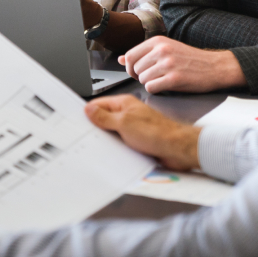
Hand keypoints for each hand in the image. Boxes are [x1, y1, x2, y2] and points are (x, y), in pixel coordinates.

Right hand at [85, 95, 200, 170]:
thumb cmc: (157, 132)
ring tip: (103, 145)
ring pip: (113, 133)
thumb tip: (89, 110)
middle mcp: (129, 114)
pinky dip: (117, 148)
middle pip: (104, 119)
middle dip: (97, 128)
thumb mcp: (124, 123)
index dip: (88, 113)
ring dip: (108, 140)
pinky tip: (115, 152)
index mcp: (124, 104)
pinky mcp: (138, 141)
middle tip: (89, 135)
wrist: (178, 149)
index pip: (98, 104)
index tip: (79, 121)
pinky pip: (122, 143)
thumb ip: (104, 117)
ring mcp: (133, 127)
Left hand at [119, 36, 245, 93]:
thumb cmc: (190, 59)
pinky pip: (151, 88)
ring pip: (142, 79)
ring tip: (162, 81)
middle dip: (140, 77)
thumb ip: (143, 54)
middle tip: (153, 78)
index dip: (130, 68)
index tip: (137, 72)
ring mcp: (168, 64)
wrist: (216, 67)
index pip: (129, 56)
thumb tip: (120, 59)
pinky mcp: (174, 78)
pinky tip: (165, 86)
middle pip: (134, 69)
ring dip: (149, 84)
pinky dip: (155, 90)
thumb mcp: (166, 49)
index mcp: (157, 41)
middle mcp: (161, 50)